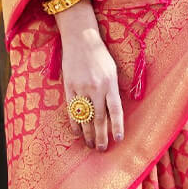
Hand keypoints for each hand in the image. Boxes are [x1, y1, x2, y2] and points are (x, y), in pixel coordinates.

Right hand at [56, 0, 123, 149]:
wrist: (80, 39)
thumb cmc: (99, 55)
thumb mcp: (112, 70)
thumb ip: (113, 90)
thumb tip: (114, 112)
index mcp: (110, 83)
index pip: (115, 110)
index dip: (117, 126)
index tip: (118, 139)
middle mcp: (96, 87)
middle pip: (100, 118)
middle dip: (101, 136)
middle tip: (102, 149)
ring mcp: (81, 87)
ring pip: (85, 116)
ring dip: (88, 133)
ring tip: (90, 144)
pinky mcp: (69, 86)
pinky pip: (72, 109)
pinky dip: (75, 122)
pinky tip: (77, 132)